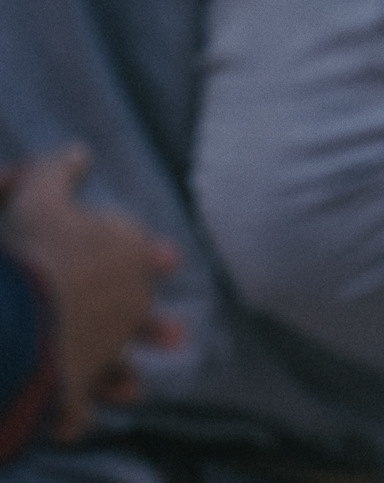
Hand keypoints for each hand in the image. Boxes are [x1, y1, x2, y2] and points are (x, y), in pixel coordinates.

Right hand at [0, 146, 182, 439]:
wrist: (21, 326)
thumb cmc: (33, 255)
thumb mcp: (38, 198)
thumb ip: (58, 174)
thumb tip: (78, 152)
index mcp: (127, 253)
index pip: (141, 250)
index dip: (150, 255)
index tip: (168, 261)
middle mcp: (130, 301)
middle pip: (140, 309)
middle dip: (154, 321)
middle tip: (177, 335)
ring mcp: (109, 347)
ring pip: (120, 359)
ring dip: (124, 371)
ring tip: (135, 385)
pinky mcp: (82, 387)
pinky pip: (87, 401)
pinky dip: (88, 406)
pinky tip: (89, 416)